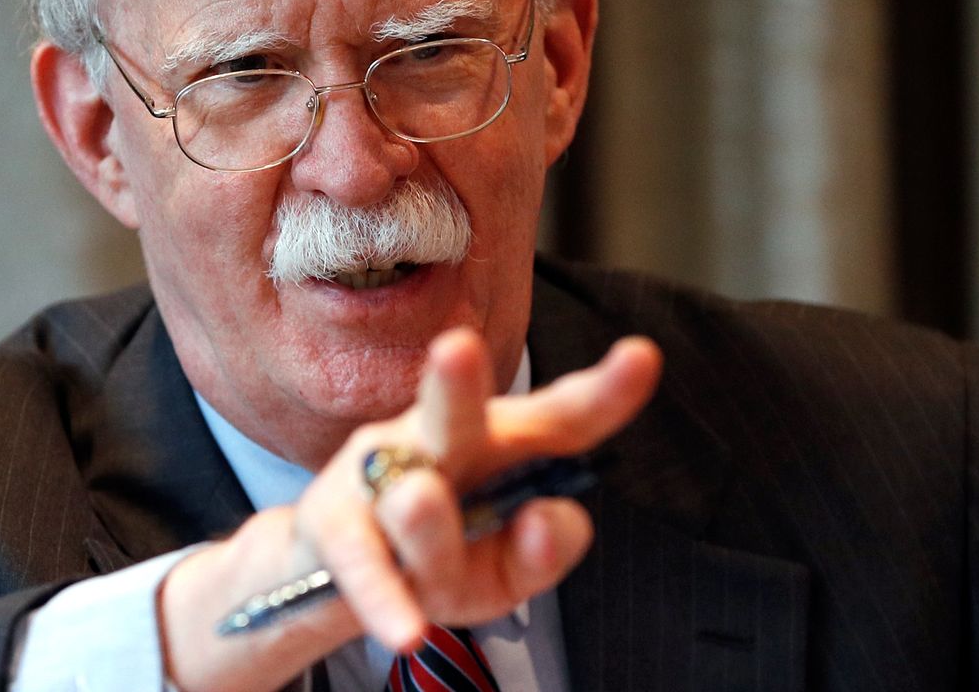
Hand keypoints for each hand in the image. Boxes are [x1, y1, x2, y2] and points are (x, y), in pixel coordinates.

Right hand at [157, 330, 661, 691]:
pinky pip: (363, 566)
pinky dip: (385, 599)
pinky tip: (407, 631)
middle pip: (455, 416)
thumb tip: (548, 518)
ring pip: (411, 500)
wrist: (338, 576)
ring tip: (420, 502)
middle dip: (457, 383)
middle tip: (457, 347)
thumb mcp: (510, 567)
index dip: (604, 390)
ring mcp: (380, 478)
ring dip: (423, 518)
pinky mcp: (335, 527)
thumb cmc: (443, 553)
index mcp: (501, 444)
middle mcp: (439, 443)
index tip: (643, 357)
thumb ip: (548, 547)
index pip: (561, 418)